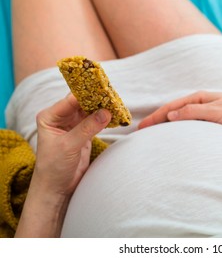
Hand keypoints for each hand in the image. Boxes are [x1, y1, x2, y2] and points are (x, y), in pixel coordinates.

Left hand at [15, 94, 110, 236]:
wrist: (57, 188)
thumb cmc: (53, 167)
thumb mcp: (69, 145)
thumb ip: (87, 128)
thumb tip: (106, 113)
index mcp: (50, 117)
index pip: (70, 100)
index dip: (86, 93)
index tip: (101, 88)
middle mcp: (61, 118)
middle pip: (82, 103)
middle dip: (97, 100)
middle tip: (113, 96)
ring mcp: (74, 126)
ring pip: (90, 112)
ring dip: (102, 109)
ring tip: (116, 104)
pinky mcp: (84, 134)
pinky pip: (96, 122)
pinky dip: (105, 119)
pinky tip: (115, 115)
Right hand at [138, 91, 221, 131]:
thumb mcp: (217, 112)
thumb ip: (195, 113)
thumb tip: (171, 115)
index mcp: (199, 98)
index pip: (171, 107)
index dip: (156, 117)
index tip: (142, 127)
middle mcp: (199, 103)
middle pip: (172, 111)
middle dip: (156, 120)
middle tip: (140, 132)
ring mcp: (203, 112)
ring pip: (178, 118)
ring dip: (164, 124)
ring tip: (151, 134)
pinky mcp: (208, 121)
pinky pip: (187, 124)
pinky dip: (175, 128)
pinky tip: (171, 135)